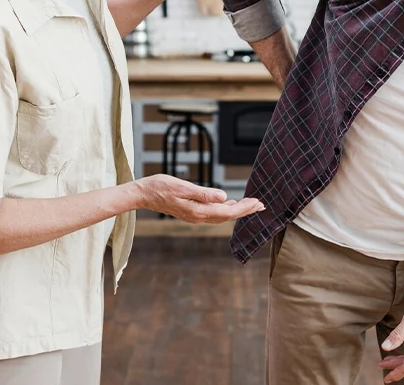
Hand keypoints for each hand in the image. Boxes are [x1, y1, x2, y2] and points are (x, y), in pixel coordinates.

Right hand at [136, 174, 263, 222]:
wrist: (143, 194)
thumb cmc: (161, 187)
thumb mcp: (183, 187)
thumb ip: (204, 193)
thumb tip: (224, 197)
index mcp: (198, 211)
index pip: (227, 211)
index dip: (244, 208)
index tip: (258, 203)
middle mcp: (198, 216)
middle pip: (227, 216)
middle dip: (244, 210)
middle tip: (260, 204)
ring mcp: (194, 216)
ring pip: (221, 216)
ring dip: (236, 210)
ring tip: (249, 205)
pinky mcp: (190, 213)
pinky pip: (213, 214)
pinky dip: (225, 209)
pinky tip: (229, 203)